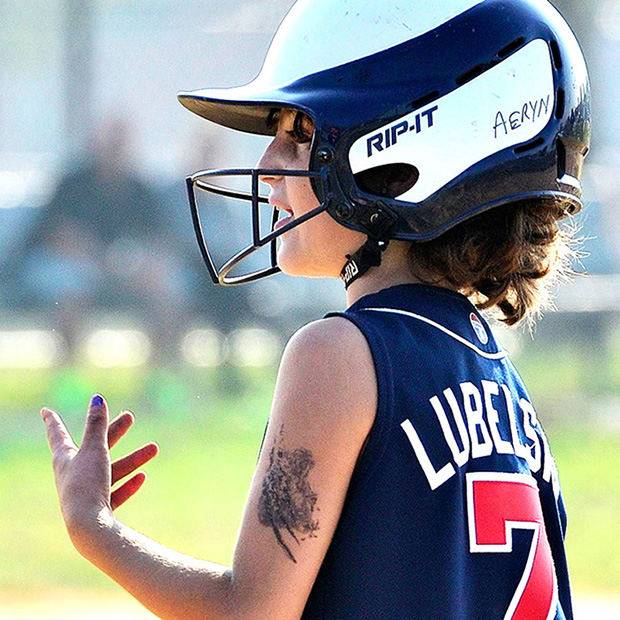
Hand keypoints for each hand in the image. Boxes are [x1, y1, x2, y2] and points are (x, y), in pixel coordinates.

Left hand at [42, 395, 158, 541]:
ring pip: (110, 471)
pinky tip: (142, 477)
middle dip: (113, 432)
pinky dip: (128, 485)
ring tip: (154, 448)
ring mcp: (85, 494)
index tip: (44, 411)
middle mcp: (72, 475)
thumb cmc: (86, 485)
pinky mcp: (97, 511)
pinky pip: (114, 494)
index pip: (57, 434)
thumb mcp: (95, 450)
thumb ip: (97, 425)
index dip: (53, 421)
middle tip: (130, 417)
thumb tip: (97, 398)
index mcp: (65, 459)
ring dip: (132, 459)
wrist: (89, 530)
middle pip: (95, 448)